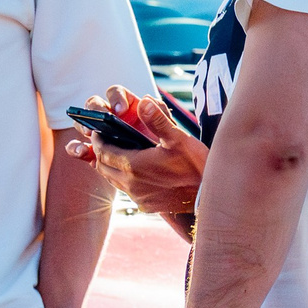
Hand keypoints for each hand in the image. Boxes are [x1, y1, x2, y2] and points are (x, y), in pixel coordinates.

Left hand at [61, 87, 207, 216]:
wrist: (210, 195)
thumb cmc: (197, 165)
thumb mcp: (179, 139)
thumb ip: (158, 121)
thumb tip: (143, 102)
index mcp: (133, 166)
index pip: (103, 152)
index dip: (98, 141)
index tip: (97, 132)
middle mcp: (130, 184)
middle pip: (103, 167)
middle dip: (100, 153)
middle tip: (105, 141)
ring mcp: (137, 196)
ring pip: (112, 179)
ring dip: (110, 166)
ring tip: (117, 153)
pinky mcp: (145, 205)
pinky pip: (125, 190)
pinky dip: (123, 179)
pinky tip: (134, 171)